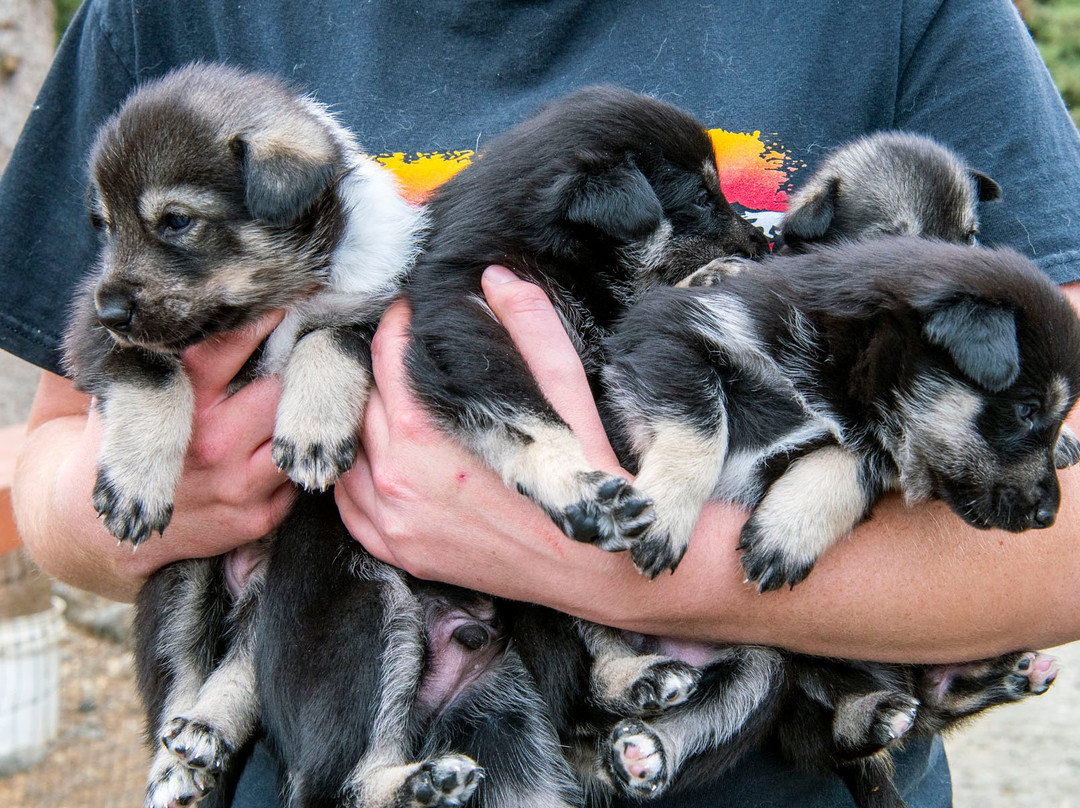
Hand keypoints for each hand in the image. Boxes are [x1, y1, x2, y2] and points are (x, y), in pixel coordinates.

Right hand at [25, 311, 296, 598]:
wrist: (102, 528)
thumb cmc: (129, 440)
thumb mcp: (129, 391)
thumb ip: (162, 354)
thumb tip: (195, 299)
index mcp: (180, 403)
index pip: (226, 349)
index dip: (259, 322)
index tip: (284, 301)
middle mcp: (212, 442)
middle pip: (279, 389)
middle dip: (296, 367)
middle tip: (314, 347)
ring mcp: (237, 484)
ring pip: (297, 435)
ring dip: (306, 416)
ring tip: (314, 396)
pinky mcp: (256, 516)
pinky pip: (296, 477)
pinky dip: (296, 459)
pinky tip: (294, 446)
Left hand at [336, 266, 655, 616]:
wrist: (600, 569)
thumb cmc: (588, 481)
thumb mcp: (566, 396)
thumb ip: (529, 328)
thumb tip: (494, 277)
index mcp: (425, 440)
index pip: (386, 360)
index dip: (397, 325)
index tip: (411, 310)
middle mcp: (397, 484)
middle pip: (363, 403)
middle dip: (382, 370)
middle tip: (408, 351)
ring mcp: (394, 525)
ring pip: (348, 453)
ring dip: (366, 421)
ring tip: (399, 401)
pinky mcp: (402, 554)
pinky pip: (349, 506)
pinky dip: (358, 474)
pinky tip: (386, 456)